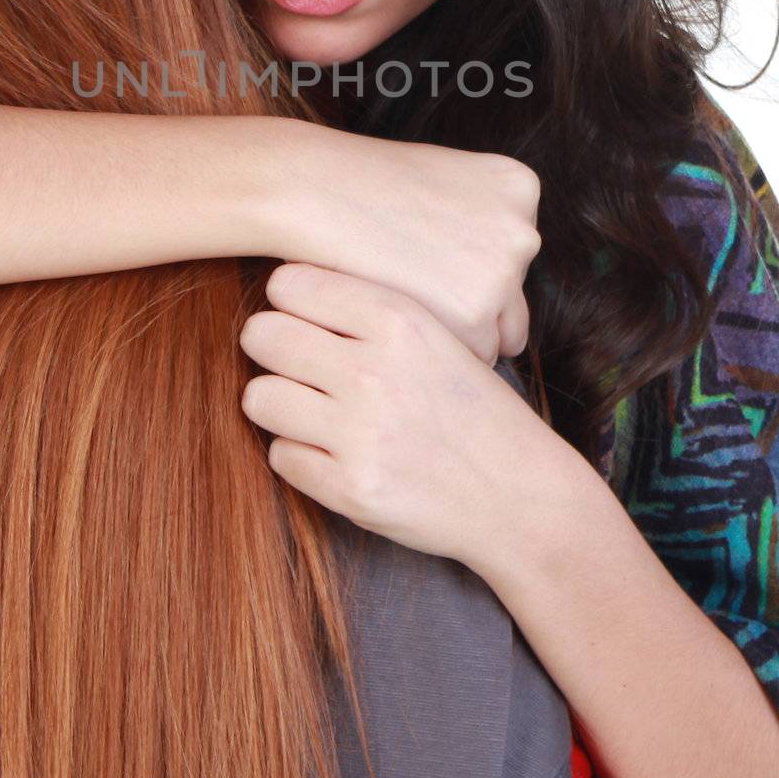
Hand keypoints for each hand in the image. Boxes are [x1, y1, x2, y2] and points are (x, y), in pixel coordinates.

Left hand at [237, 261, 554, 569]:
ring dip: (278, 404)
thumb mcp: (437, 335)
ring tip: (310, 410)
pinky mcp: (350, 489)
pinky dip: (300, 456)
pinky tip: (334, 452)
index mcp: (398, 319)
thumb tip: (285, 286)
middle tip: (295, 364)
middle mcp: (373, 370)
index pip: (288, 284)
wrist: (519, 493)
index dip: (287, 301)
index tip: (302, 317)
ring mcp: (359, 433)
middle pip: (262, 336)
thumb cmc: (474, 408)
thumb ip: (369, 310)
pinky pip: (280, 456)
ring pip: (259, 397)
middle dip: (271, 349)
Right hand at [269, 122, 542, 365]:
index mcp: (519, 188)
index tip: (427, 256)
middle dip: (470, 303)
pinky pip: (471, 359)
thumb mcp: (440, 179)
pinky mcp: (477, 317)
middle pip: (512, 298)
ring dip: (458, 332)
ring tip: (404, 304)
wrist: (312, 192)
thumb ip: (477, 217)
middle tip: (413, 286)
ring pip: (496, 334)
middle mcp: (524, 231)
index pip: (514, 255)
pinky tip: (400, 321)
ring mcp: (505, 275)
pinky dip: (437, 352)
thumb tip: (485, 265)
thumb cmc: (361, 186)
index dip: (465, 267)